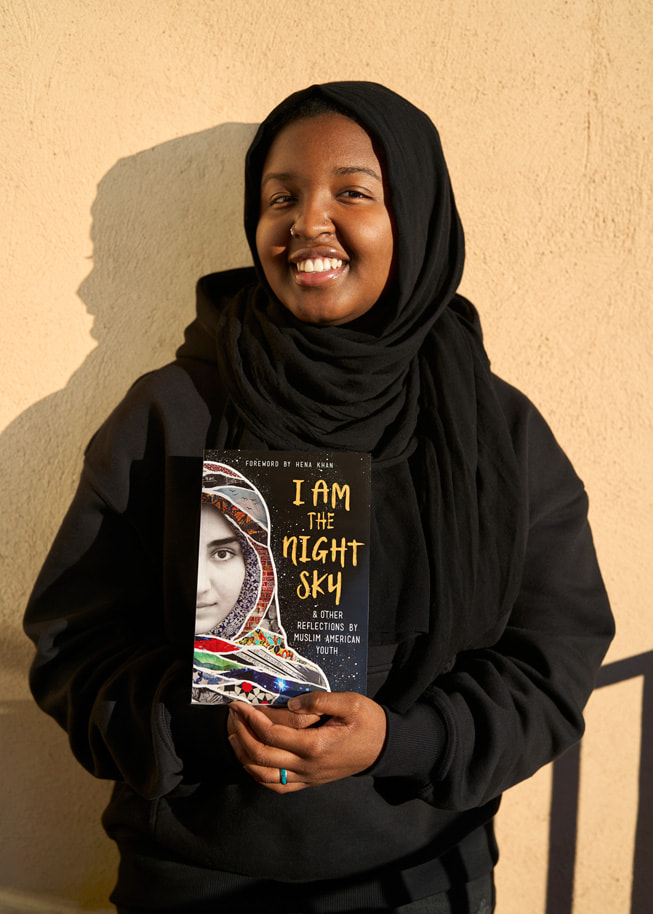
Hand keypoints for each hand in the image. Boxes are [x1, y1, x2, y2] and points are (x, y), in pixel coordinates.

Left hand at [227, 691, 386, 792]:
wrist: (384, 747)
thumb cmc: (369, 722)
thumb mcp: (350, 702)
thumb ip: (320, 700)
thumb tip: (291, 705)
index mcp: (316, 746)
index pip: (272, 735)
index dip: (251, 719)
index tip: (240, 705)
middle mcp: (308, 766)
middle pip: (262, 756)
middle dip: (242, 734)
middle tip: (233, 715)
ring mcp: (308, 777)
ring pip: (265, 776)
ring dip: (245, 757)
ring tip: (234, 737)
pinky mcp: (310, 781)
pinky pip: (278, 786)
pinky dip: (259, 776)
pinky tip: (252, 762)